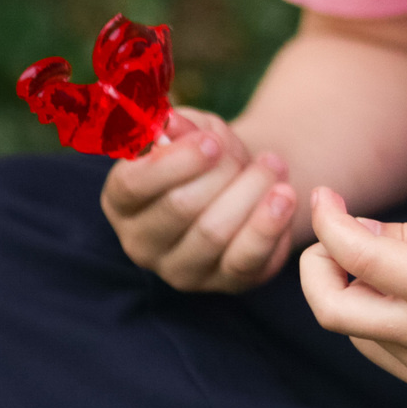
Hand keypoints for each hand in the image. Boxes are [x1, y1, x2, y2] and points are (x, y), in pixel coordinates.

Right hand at [100, 109, 298, 293]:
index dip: (175, 162)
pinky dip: (269, 225)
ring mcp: (182, 269)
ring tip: (274, 165)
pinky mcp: (225, 282)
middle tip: (249, 153)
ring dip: (250, 192)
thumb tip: (171, 125)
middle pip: (179, 207)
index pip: (132, 186)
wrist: (246, 181)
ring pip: (213, 233)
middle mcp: (141, 243)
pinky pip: (245, 259)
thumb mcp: (194, 129)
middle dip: (222, 172)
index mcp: (121, 201)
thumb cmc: (211, 152)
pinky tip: (285, 196)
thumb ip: (180, 125)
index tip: (212, 142)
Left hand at [297, 187, 406, 389]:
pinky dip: (370, 314)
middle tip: (329, 238)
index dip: (328, 222)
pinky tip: (400, 291)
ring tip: (378, 260)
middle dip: (315, 266)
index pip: (357, 257)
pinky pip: (375, 346)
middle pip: (331, 309)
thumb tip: (349, 235)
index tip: (324, 197)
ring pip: (349, 329)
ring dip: (347, 288)